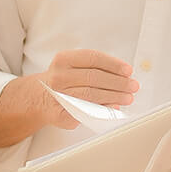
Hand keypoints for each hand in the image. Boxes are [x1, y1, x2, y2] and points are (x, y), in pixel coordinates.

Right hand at [0, 50, 138, 146]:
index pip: (92, 58)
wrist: (37, 97)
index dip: (113, 64)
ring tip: (128, 98)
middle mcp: (58, 76)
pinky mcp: (59, 113)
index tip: (128, 70)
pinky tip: (113, 108)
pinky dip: (102, 109)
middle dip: (117, 83)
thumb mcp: (73, 66)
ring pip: (91, 95)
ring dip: (113, 96)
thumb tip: (123, 77)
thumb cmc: (63, 80)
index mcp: (63, 59)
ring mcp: (57, 95)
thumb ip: (95, 68)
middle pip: (94, 77)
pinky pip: (85, 111)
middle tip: (133, 86)